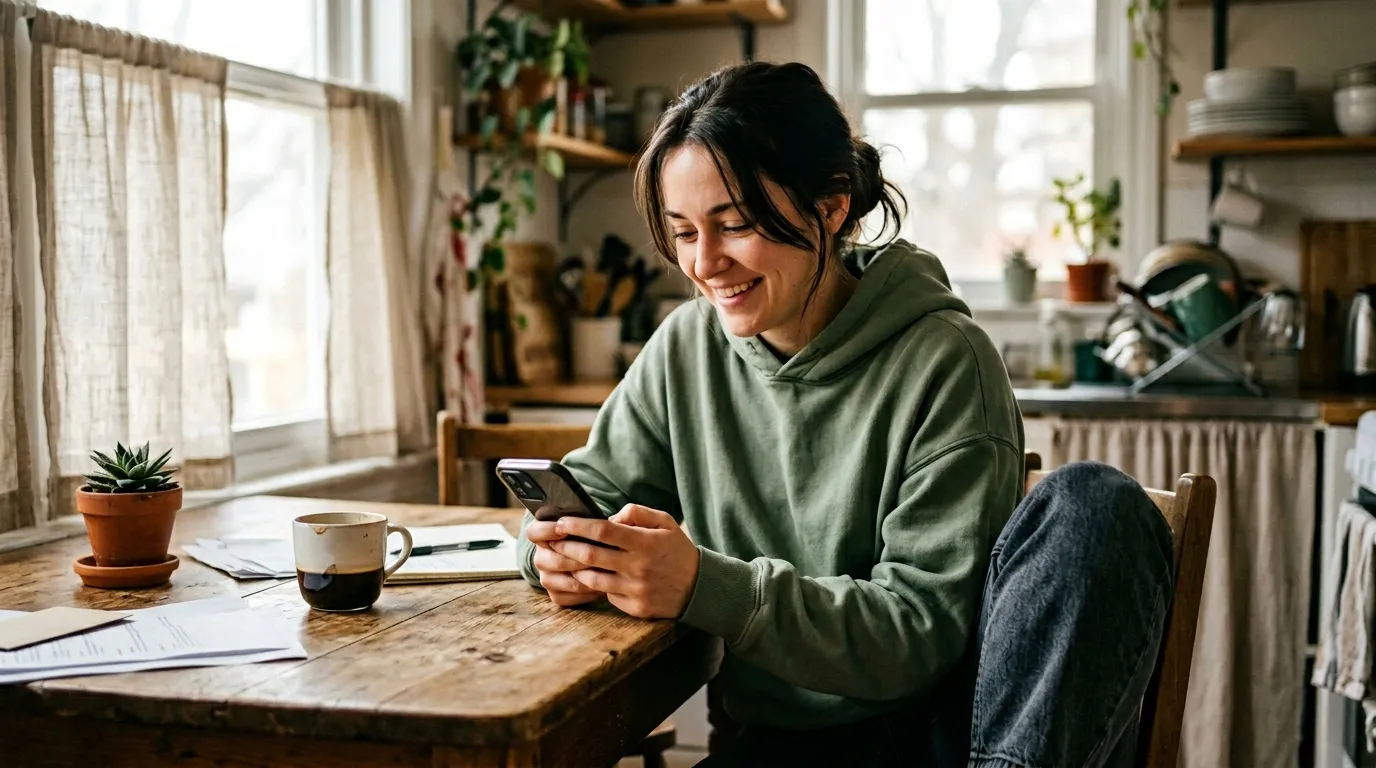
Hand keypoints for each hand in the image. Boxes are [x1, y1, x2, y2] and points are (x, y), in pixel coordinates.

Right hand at [526, 520, 603, 607]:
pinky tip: (600, 588)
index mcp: (543, 535)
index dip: (546, 531)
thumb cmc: (595, 536)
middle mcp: (541, 557)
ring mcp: (546, 577)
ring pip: (556, 580)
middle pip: (547, 560)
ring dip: (580, 577)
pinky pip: (564, 597)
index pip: (534, 532)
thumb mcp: (597, 524)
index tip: (563, 529)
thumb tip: (623, 514)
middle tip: (596, 555)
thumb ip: (604, 518)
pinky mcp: (555, 594)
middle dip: (573, 558)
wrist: (598, 558)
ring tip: (602, 573)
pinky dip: (583, 594)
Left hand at [551, 505, 699, 618]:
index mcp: (644, 543)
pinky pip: (607, 595)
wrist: (700, 587)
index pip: (602, 531)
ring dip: (575, 569)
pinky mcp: (635, 608)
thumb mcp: (665, 522)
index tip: (560, 522)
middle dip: (566, 547)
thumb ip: (637, 513)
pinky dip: (598, 586)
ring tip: (566, 560)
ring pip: (593, 579)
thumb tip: (609, 516)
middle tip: (553, 541)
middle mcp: (638, 567)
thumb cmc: (678, 550)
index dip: (578, 525)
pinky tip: (592, 578)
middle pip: (591, 555)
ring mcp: (636, 590)